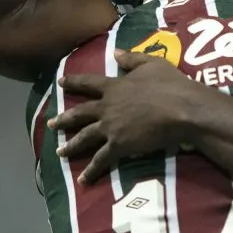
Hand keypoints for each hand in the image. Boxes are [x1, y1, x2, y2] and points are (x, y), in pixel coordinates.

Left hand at [49, 50, 209, 183]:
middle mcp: (107, 107)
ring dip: (71, 145)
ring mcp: (111, 127)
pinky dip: (91, 170)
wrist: (182, 110)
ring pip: (85, 137)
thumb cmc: (171, 85)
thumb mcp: (152, 64)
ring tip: (60, 152)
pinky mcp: (119, 145)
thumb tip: (115, 53)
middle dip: (64, 119)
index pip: (89, 83)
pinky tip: (83, 180)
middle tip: (50, 123)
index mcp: (115, 87)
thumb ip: (131, 59)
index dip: (73, 81)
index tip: (60, 82)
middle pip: (80, 113)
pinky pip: (101, 159)